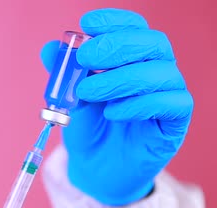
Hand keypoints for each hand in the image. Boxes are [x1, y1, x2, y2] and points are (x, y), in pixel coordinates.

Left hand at [40, 8, 193, 205]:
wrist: (95, 169)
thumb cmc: (88, 129)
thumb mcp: (70, 98)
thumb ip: (63, 74)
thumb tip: (50, 49)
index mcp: (133, 58)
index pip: (135, 27)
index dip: (116, 20)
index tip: (87, 23)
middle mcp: (155, 71)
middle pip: (153, 43)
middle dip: (117, 46)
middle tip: (86, 58)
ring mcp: (168, 96)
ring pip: (161, 73)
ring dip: (120, 79)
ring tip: (87, 93)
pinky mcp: (175, 123)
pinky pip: (172, 104)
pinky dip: (139, 105)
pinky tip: (112, 113)